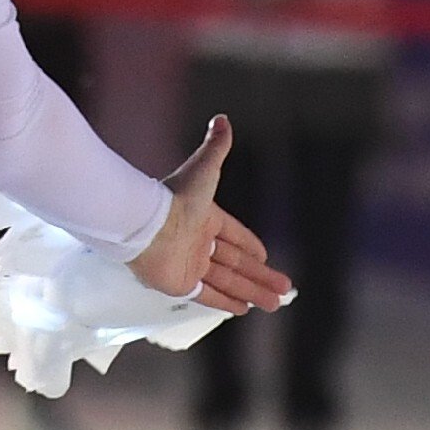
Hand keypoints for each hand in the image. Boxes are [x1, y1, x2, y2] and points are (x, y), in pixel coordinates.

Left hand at [134, 116, 297, 318]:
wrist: (144, 224)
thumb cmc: (174, 198)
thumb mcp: (204, 170)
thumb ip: (215, 147)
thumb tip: (222, 119)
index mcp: (205, 218)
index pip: (235, 236)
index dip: (251, 247)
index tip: (266, 257)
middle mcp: (198, 243)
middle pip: (236, 264)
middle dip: (262, 277)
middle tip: (285, 290)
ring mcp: (189, 264)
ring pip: (228, 282)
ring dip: (252, 293)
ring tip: (274, 305)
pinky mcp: (180, 284)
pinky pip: (208, 295)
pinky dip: (225, 302)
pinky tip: (243, 310)